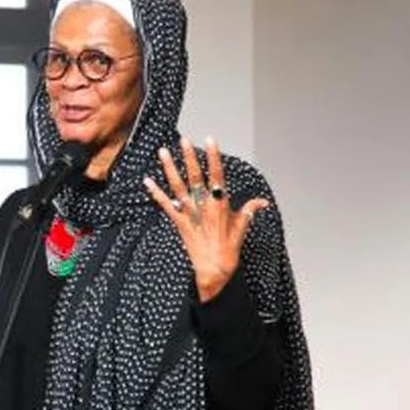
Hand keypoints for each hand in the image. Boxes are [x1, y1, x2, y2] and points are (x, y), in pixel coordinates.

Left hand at [142, 136, 268, 302]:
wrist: (213, 270)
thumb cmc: (228, 249)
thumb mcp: (242, 227)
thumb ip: (250, 210)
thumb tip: (262, 202)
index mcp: (220, 204)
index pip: (217, 175)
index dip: (214, 156)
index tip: (211, 140)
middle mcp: (204, 206)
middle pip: (196, 177)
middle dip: (190, 157)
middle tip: (184, 140)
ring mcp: (189, 213)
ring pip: (178, 186)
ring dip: (170, 168)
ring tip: (163, 152)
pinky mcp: (178, 222)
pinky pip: (164, 204)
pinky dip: (155, 193)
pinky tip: (147, 181)